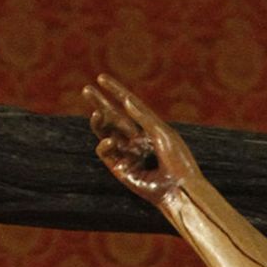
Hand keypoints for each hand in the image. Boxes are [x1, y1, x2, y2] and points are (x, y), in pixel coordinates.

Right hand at [85, 73, 200, 205]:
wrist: (179, 189)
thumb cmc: (178, 162)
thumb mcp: (162, 134)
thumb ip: (143, 117)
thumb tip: (126, 99)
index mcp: (149, 130)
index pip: (129, 106)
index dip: (116, 91)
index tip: (101, 78)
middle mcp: (136, 141)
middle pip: (113, 117)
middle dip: (99, 103)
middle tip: (86, 89)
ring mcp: (128, 154)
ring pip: (106, 133)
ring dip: (98, 122)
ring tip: (96, 114)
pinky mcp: (120, 169)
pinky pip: (105, 152)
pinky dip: (105, 144)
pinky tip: (111, 141)